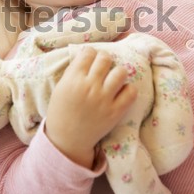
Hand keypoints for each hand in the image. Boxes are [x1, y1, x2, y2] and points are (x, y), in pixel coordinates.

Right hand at [45, 46, 136, 168]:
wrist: (67, 139)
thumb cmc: (62, 111)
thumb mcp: (61, 87)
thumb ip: (74, 72)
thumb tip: (89, 57)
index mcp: (73, 79)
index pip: (88, 53)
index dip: (90, 54)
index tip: (90, 59)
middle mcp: (90, 86)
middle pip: (105, 59)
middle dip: (104, 60)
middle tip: (102, 67)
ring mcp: (104, 99)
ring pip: (120, 72)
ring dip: (117, 72)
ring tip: (113, 78)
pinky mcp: (116, 111)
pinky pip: (131, 92)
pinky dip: (128, 89)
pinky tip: (121, 92)